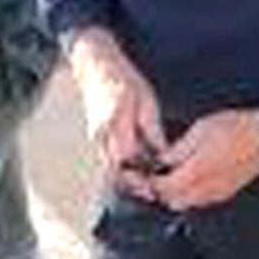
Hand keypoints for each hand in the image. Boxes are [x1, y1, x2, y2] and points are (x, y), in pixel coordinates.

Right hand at [72, 35, 162, 182]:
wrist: (96, 66)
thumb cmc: (123, 79)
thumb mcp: (146, 100)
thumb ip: (152, 129)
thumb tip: (163, 153)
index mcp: (116, 122)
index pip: (127, 159)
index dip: (142, 174)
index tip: (156, 182)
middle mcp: (101, 134)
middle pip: (115, 170)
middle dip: (132, 184)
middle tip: (150, 193)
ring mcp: (96, 137)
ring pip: (110, 167)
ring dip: (126, 178)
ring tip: (146, 186)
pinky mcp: (97, 137)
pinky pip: (108, 159)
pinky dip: (122, 167)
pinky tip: (137, 170)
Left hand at [146, 106, 258, 215]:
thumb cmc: (239, 128)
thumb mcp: (201, 129)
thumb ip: (178, 149)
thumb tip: (164, 160)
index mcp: (197, 171)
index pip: (164, 187)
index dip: (151, 182)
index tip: (145, 174)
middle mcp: (207, 188)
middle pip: (173, 201)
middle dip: (161, 191)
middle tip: (155, 176)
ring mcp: (218, 193)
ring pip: (187, 203)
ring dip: (176, 194)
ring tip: (172, 176)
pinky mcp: (227, 192)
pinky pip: (202, 201)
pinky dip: (190, 194)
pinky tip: (191, 178)